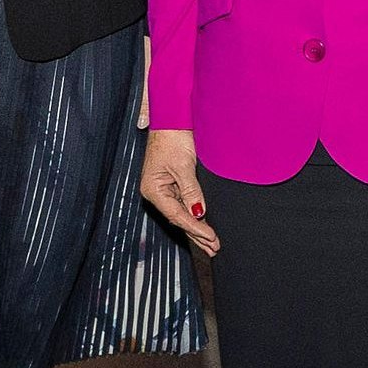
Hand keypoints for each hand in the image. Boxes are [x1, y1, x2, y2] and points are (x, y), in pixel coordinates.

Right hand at [143, 128, 221, 255]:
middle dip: (197, 235)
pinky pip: (184, 205)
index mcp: (153, 189)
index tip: (211, 238)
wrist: (171, 118)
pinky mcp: (172, 184)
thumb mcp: (183, 165)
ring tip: (211, 245)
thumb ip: (190, 191)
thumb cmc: (172, 137)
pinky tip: (203, 226)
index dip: (195, 228)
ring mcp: (164, 189)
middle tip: (214, 249)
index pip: (176, 215)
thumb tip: (198, 213)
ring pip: (182, 214)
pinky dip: (195, 216)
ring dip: (197, 228)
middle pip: (179, 219)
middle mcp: (156, 192)